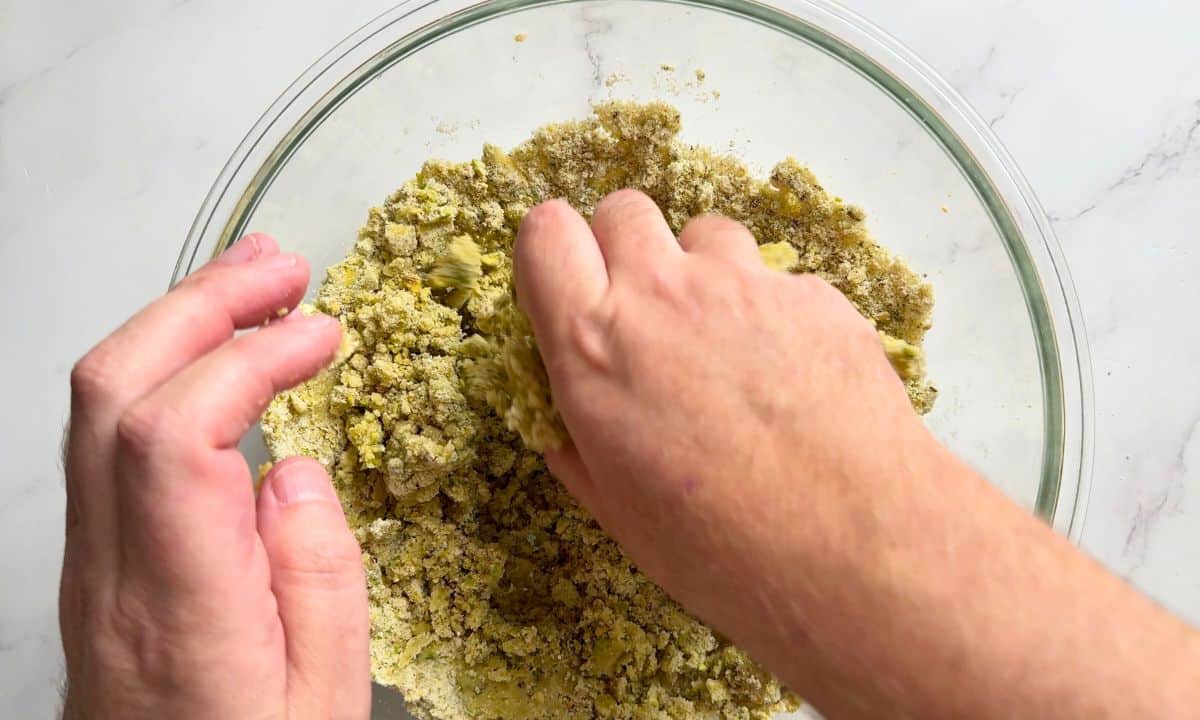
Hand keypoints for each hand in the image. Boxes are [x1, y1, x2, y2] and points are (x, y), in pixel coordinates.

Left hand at [60, 234, 368, 718]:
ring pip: (95, 407)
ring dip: (175, 324)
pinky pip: (106, 437)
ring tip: (255, 285)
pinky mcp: (97, 558)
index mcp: (178, 607)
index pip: (172, 438)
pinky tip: (217, 359)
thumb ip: (319, 576)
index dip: (244, 360)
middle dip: (197, 306)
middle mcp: (113, 570)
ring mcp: (91, 560)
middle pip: (111, 395)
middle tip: (280, 268)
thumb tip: (293, 468)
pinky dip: (164, 371)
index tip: (321, 334)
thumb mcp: (327, 699)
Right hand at [514, 189, 935, 695]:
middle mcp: (663, 295)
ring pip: (705, 233)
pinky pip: (776, 280)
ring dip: (703, 272)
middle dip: (625, 247)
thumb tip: (568, 426)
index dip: (552, 251)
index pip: (544, 233)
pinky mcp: (814, 294)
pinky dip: (773, 313)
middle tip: (646, 312)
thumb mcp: (619, 512)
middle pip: (623, 209)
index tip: (568, 285)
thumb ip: (580, 448)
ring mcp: (744, 286)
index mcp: (595, 346)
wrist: (854, 548)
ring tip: (727, 342)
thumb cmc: (722, 549)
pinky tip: (793, 376)